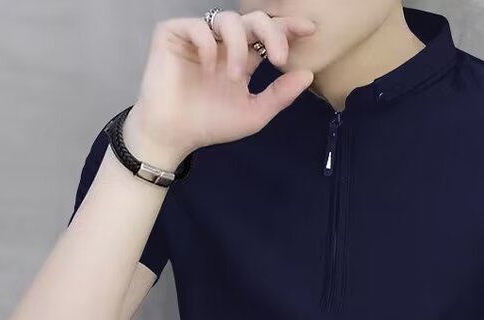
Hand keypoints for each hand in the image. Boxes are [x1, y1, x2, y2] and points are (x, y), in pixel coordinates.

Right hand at [123, 11, 316, 168]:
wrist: (174, 135)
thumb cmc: (210, 124)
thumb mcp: (254, 113)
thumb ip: (280, 95)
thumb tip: (307, 75)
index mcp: (242, 58)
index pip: (267, 35)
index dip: (287, 27)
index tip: (309, 29)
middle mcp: (222, 43)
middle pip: (253, 19)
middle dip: (272, 33)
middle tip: (279, 59)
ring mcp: (199, 37)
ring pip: (228, 19)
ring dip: (240, 47)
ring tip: (236, 77)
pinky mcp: (173, 34)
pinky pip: (198, 26)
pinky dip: (209, 46)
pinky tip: (208, 68)